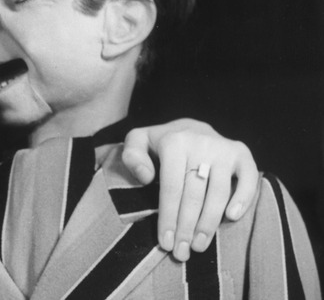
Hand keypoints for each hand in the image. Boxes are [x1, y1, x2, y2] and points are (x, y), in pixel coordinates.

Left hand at [121, 118, 257, 261]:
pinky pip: (249, 177)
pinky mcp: (241, 153)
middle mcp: (201, 143)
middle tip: (181, 253)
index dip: (168, 217)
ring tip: (199, 245)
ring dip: (209, 223)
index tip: (165, 242)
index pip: (171, 187)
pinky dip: (243, 198)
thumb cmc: (159, 143)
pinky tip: (232, 217)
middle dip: (186, 228)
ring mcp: (223, 148)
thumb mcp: (137, 142)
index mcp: (174, 142)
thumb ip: (132, 156)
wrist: (189, 127)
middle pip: (194, 194)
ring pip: (218, 192)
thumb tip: (146, 177)